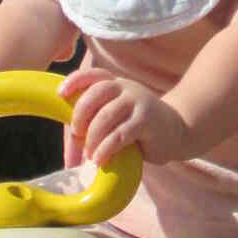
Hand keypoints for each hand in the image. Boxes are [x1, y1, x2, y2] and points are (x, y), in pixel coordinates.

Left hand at [59, 68, 188, 168]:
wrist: (177, 131)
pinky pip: (120, 134)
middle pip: (96, 92)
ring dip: (92, 137)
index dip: (74, 82)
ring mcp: (138, 102)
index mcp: (115, 84)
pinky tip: (101, 159)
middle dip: (80, 114)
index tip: (60, 95)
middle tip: (77, 133)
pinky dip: (106, 148)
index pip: (92, 75)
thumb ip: (91, 134)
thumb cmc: (138, 128)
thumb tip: (69, 162)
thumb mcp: (114, 123)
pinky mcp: (147, 121)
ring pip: (106, 116)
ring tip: (90, 153)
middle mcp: (126, 88)